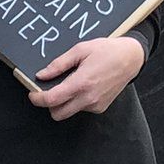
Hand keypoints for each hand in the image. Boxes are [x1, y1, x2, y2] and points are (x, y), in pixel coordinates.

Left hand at [28, 36, 144, 120]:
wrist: (131, 58)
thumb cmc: (107, 51)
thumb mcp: (80, 50)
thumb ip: (59, 64)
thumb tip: (42, 75)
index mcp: (82, 82)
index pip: (53, 100)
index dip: (38, 99)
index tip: (33, 94)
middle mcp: (89, 98)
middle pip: (58, 114)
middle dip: (49, 105)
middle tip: (47, 91)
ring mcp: (96, 105)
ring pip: (70, 112)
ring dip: (63, 103)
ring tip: (70, 84)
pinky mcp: (101, 107)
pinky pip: (81, 108)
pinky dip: (76, 101)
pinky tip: (83, 86)